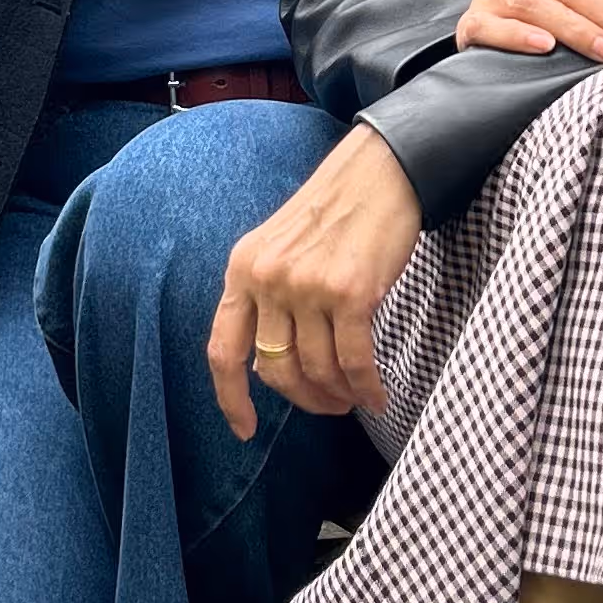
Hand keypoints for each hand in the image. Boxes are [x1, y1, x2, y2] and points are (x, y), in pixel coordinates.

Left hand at [207, 125, 423, 439]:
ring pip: (316, 370)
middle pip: (275, 371)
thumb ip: (267, 298)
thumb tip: (273, 367)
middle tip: (330, 406)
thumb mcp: (279, 247)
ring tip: (355, 398)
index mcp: (242, 269)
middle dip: (304, 399)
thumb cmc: (335, 213)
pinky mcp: (350, 292)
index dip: (231, 398)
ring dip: (338, 395)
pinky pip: (354, 362)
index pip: (222, 350)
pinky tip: (377, 396)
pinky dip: (366, 387)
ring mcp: (307, 286)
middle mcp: (268, 279)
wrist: (380, 172)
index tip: (245, 429)